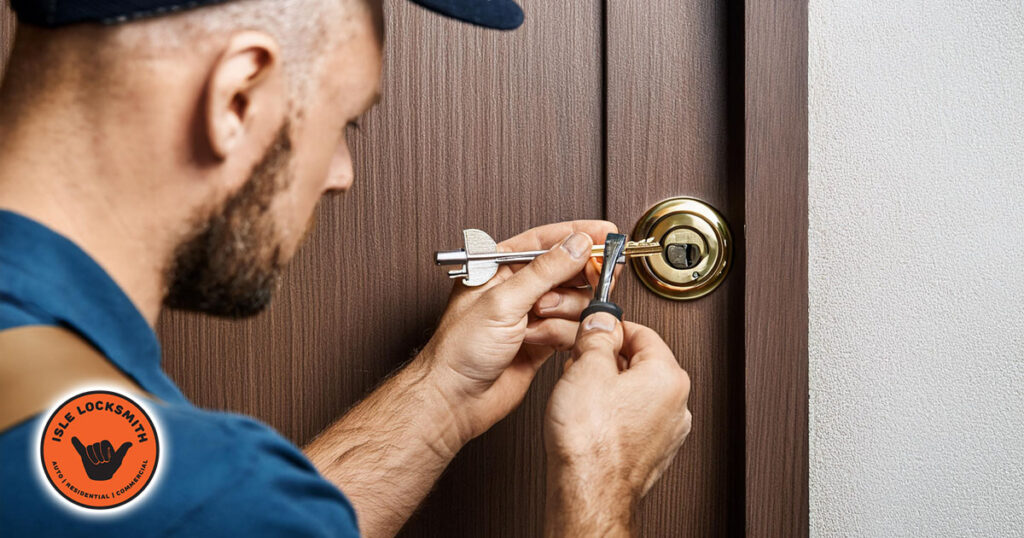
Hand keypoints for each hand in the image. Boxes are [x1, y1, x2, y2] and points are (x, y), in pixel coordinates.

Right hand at [71, 436, 132, 480]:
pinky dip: (76, 443)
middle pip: (96, 444)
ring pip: (89, 448)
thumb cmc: (112, 468)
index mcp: (106, 445)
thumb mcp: (118, 459)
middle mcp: (98, 447)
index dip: (106, 451)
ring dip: (92, 457)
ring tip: (96, 464)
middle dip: (99, 455)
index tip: (108, 459)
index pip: (104, 442)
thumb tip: (131, 443)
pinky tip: (73, 438)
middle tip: (102, 463)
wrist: (102, 477)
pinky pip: (79, 448)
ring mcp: (91, 451)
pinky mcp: (84, 456)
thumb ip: (122, 450)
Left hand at [418, 220, 618, 449]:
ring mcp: (531, 315)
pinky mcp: (543, 340)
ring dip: (563, 312)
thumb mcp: (502, 301)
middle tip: (592, 279)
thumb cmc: (459, 349)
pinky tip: (539, 341)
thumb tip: (575, 244)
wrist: (455, 398)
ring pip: (574, 301)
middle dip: (578, 276)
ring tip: (538, 322)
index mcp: (498, 267)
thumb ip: (544, 271)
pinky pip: (571, 328)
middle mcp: (517, 288)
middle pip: (566, 269)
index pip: (545, 240)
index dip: (577, 234)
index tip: (605, 234)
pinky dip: (561, 334)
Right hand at [544, 313, 690, 534]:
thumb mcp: (586, 368)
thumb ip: (597, 336)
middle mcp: (677, 404)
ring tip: (580, 394)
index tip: (592, 329)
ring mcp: (667, 432)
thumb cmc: (590, 441)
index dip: (610, 327)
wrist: (588, 492)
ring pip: (636, 391)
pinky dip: (612, 412)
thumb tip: (601, 321)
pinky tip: (590, 419)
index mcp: (669, 376)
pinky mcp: (653, 452)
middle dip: (606, 359)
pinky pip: (633, 418)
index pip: (643, 332)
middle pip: (641, 362)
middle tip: (579, 364)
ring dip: (608, 386)